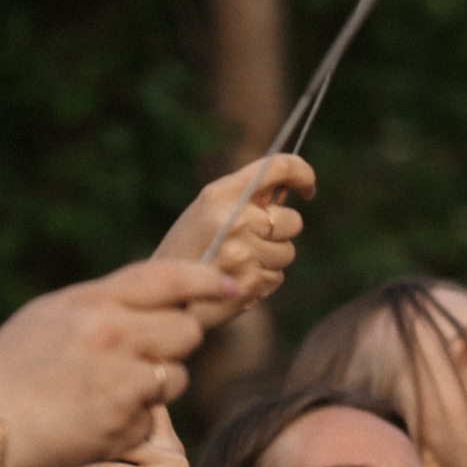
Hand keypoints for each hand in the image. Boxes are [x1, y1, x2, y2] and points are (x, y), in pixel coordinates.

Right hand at [0, 260, 237, 466]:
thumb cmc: (12, 367)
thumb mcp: (50, 313)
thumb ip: (106, 300)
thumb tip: (159, 294)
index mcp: (95, 302)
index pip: (171, 279)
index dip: (207, 281)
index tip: (227, 287)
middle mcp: (115, 339)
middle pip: (186, 332)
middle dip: (174, 341)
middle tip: (142, 351)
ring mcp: (123, 385)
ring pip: (176, 376)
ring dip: (157, 382)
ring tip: (108, 388)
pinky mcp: (126, 427)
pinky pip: (154, 416)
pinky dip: (134, 418)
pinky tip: (96, 416)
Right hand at [153, 152, 315, 312]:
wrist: (159, 298)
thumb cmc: (184, 252)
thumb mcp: (204, 212)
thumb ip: (243, 199)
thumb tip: (288, 190)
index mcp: (220, 194)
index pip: (278, 168)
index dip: (302, 173)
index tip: (307, 189)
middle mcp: (236, 219)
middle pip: (292, 220)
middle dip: (279, 232)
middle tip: (250, 242)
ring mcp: (245, 252)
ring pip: (287, 252)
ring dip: (270, 259)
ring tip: (235, 265)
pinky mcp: (251, 282)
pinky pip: (276, 277)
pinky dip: (262, 281)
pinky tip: (234, 282)